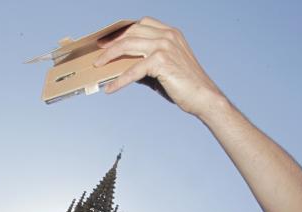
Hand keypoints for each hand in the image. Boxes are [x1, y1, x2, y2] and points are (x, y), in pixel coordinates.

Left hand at [95, 17, 221, 116]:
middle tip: (99, 53)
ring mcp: (164, 46)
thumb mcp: (162, 69)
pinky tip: (110, 89)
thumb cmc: (184, 85)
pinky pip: (133, 70)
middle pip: (131, 32)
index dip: (122, 31)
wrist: (203, 96)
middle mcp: (167, 35)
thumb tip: (122, 68)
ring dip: (109, 56)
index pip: (140, 24)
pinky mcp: (160, 61)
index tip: (108, 39)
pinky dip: (119, 81)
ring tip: (98, 66)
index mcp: (170, 33)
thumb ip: (144, 64)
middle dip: (112, 42)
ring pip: (127, 46)